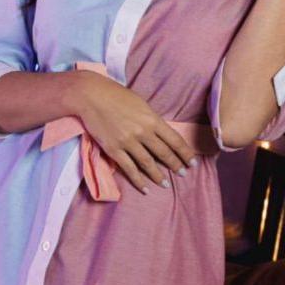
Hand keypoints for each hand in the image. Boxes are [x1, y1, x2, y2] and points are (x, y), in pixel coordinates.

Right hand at [67, 71, 197, 192]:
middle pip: (164, 153)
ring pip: (148, 163)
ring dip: (158, 176)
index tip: (192, 162)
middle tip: (184, 174)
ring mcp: (128, 141)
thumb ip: (152, 120)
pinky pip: (129, 168)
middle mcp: (143, 132)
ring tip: (166, 184)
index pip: (174, 140)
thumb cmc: (117, 96)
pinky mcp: (113, 149)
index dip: (185, 152)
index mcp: (152, 119)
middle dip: (176, 165)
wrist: (91, 96)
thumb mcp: (141, 104)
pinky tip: (145, 188)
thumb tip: (162, 134)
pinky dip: (138, 180)